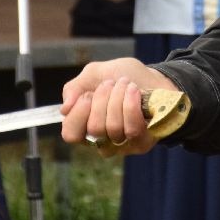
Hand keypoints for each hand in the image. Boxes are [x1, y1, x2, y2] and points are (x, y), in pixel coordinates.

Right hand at [60, 59, 179, 154]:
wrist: (155, 76)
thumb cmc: (124, 76)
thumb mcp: (95, 74)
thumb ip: (74, 88)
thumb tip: (64, 109)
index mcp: (86, 127)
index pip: (71, 134)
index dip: (78, 113)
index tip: (88, 94)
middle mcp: (102, 141)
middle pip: (94, 128)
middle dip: (103, 98)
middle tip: (111, 84)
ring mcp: (123, 145)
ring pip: (113, 127)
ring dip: (119, 97)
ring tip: (125, 84)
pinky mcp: (142, 143)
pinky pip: (132, 129)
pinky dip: (131, 104)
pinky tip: (134, 91)